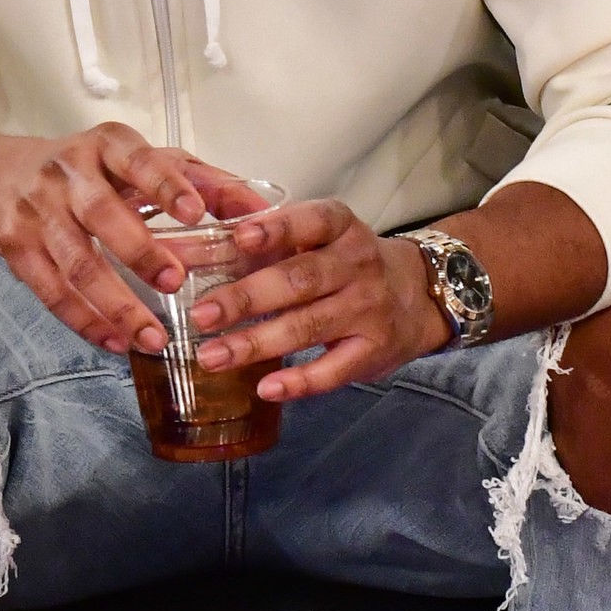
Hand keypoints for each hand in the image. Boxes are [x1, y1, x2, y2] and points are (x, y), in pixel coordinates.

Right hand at [0, 122, 273, 356]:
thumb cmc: (89, 171)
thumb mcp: (141, 161)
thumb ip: (204, 181)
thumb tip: (262, 212)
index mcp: (107, 146)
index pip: (139, 161)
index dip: (167, 185)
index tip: (197, 212)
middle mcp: (67, 173)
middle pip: (102, 214)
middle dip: (139, 251)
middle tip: (175, 282)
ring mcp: (36, 210)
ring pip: (76, 263)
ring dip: (115, 304)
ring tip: (153, 338)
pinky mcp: (15, 246)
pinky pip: (50, 291)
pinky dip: (84, 321)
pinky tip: (115, 342)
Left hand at [174, 196, 452, 402]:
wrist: (420, 294)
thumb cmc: (345, 263)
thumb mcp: (319, 238)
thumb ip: (266, 241)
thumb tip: (190, 249)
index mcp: (340, 228)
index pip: (312, 221)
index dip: (277, 228)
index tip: (241, 237)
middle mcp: (358, 265)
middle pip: (299, 280)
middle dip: (245, 298)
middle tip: (201, 314)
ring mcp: (369, 310)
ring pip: (308, 326)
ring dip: (255, 343)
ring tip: (211, 356)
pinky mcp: (374, 350)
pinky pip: (334, 369)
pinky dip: (299, 381)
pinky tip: (265, 388)